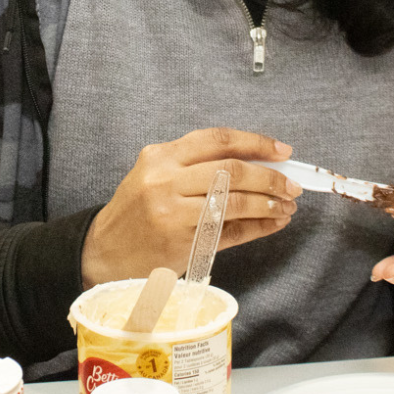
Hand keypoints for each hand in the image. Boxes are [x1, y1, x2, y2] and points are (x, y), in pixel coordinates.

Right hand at [80, 128, 300, 287]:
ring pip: (234, 202)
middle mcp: (165, 181)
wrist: (102, 252)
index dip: (255, 142)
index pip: (216, 140)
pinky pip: (231, 232)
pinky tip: (272, 224)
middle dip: (269, 177)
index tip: (282, 150)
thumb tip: (256, 162)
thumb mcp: (155, 176)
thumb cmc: (136, 212)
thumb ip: (196, 166)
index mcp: (160, 156)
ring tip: (286, 206)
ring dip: (268, 204)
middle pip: (231, 170)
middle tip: (291, 184)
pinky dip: (258, 227)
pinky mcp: (181, 243)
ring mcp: (173, 213)